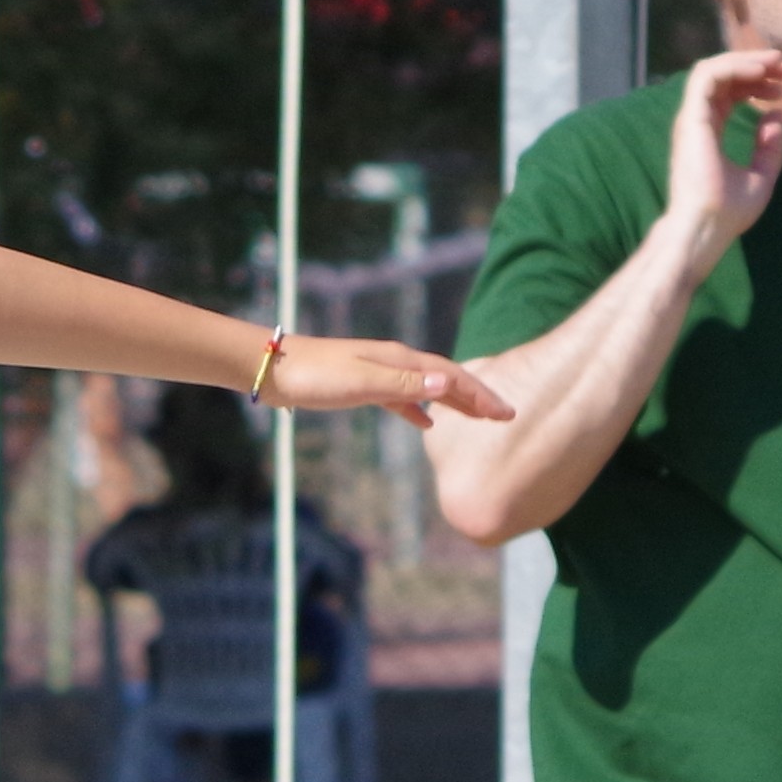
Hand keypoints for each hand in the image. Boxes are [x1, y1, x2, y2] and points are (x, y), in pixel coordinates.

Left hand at [266, 340, 514, 433]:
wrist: (275, 369)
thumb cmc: (315, 376)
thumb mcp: (362, 382)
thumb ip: (404, 383)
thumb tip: (448, 381)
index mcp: (400, 360)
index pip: (452, 376)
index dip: (480, 394)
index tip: (506, 413)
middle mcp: (395, 362)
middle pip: (446, 379)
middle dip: (476, 396)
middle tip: (505, 416)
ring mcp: (379, 373)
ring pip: (427, 387)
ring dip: (453, 401)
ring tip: (476, 416)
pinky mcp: (362, 386)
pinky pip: (402, 398)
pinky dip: (420, 409)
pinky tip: (426, 421)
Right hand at [666, 46, 781, 265]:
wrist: (707, 228)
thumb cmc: (728, 212)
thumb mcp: (761, 176)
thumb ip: (769, 147)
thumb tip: (777, 115)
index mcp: (709, 132)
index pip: (728, 93)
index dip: (756, 83)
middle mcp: (698, 121)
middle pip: (722, 76)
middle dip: (755, 65)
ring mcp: (692, 119)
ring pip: (712, 69)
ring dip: (745, 61)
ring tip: (775, 63)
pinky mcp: (691, 119)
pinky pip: (707, 77)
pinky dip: (733, 67)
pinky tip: (759, 71)